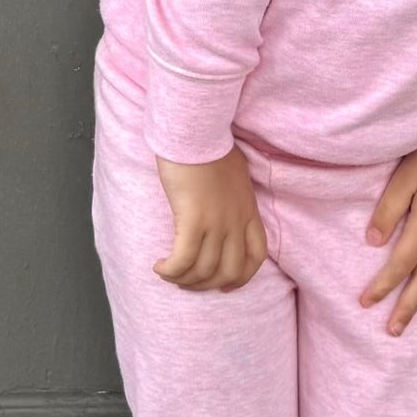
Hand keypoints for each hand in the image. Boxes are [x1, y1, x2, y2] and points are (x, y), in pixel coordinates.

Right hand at [153, 148, 269, 291]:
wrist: (196, 131)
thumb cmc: (209, 145)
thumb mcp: (235, 173)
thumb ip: (233, 194)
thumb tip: (220, 204)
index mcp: (248, 210)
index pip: (256, 256)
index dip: (242, 277)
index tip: (226, 285)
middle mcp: (235, 220)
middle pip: (230, 271)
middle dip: (208, 284)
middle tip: (188, 282)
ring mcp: (216, 222)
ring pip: (205, 270)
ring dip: (185, 280)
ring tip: (170, 274)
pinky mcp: (193, 219)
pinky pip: (183, 260)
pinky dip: (171, 270)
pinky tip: (160, 267)